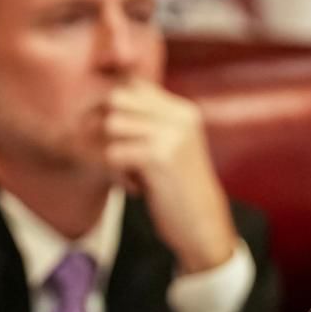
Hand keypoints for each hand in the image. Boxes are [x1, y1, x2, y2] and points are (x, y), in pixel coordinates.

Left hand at [103, 80, 238, 274]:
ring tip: (129, 174)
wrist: (204, 227)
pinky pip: (113, 154)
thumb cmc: (181, 191)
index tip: (112, 133)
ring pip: (112, 124)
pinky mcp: (160, 158)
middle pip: (117, 98)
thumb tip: (108, 101)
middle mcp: (179, 116)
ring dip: (112, 151)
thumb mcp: (173, 149)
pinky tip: (135, 189)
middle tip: (115, 153)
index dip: (113, 104)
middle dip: (106, 124)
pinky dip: (116, 174)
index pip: (133, 85)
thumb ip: (150, 124)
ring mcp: (171, 135)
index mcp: (183, 111)